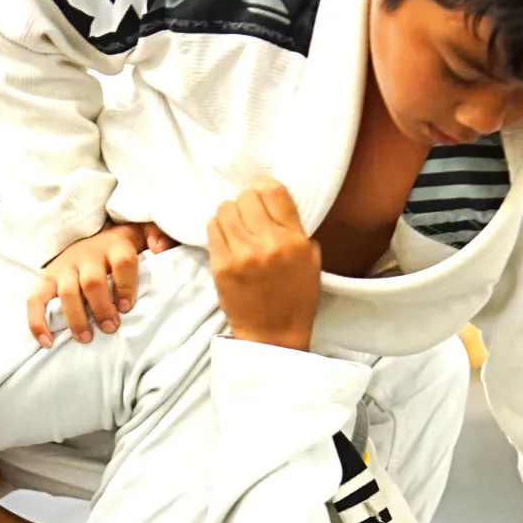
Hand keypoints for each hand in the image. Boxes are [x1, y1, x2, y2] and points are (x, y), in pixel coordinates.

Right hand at [26, 222, 173, 347]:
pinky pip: (35, 300)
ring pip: (67, 293)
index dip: (126, 285)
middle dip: (102, 307)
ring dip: (76, 318)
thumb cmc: (119, 246)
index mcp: (113, 245)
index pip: (122, 262)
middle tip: (110, 327)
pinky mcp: (46, 279)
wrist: (88, 238)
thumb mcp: (140, 233)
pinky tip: (47, 341)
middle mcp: (87, 254)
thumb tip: (162, 248)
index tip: (128, 307)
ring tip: (86, 338)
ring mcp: (64, 267)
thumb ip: (156, 234)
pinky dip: (37, 321)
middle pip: (93, 281)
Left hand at [206, 179, 320, 352]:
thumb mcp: (310, 258)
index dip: (264, 188)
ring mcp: (242, 255)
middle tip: (249, 217)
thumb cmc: (295, 296)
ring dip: (230, 215)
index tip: (262, 196)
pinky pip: (212, 228)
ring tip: (236, 229)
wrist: (273, 334)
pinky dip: (218, 229)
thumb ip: (294, 227)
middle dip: (246, 203)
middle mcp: (268, 244)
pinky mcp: (221, 265)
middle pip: (246, 197)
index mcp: (294, 240)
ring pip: (225, 209)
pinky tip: (227, 240)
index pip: (273, 191)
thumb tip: (272, 200)